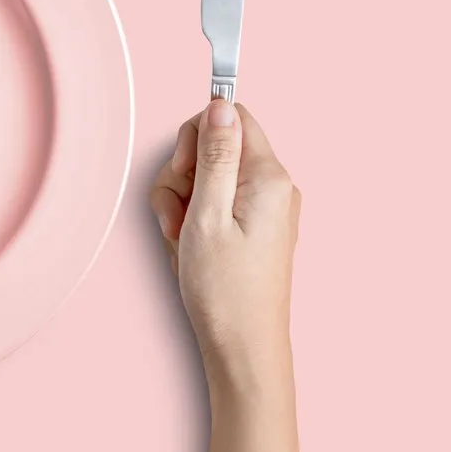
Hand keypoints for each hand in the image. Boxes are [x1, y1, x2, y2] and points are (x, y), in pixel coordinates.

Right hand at [149, 100, 300, 377]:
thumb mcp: (206, 214)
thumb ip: (214, 156)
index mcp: (268, 177)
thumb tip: (220, 105)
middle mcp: (273, 187)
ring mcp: (264, 208)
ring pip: (208, 177)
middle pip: (215, 147)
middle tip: (177, 214)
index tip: (184, 171)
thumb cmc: (224, 288)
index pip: (231, 118)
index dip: (196, 137)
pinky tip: (188, 247)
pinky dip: (194, 220)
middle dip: (183, 176)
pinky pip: (215, 204)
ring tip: (181, 239)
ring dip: (182, 202)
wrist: (242, 345)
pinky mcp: (253, 227)